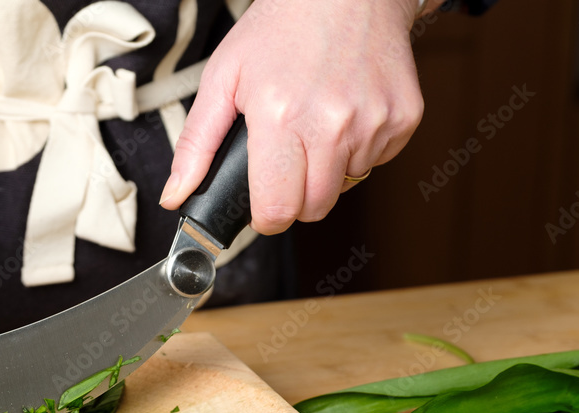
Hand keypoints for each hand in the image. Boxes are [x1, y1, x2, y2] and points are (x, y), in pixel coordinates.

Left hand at [160, 0, 424, 234]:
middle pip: (314, 209)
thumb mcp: (223, 78)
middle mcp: (332, 124)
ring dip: (328, 170)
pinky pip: (376, 162)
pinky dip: (358, 150)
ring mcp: (373, 122)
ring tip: (316, 125)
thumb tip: (175, 196)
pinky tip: (345, 113)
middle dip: (296, 199)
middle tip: (286, 163)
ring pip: (346, 186)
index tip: (263, 206)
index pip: (277, 210)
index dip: (266, 217)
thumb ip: (196, 145)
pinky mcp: (403, 118)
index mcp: (280, 117)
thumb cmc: (281, 29)